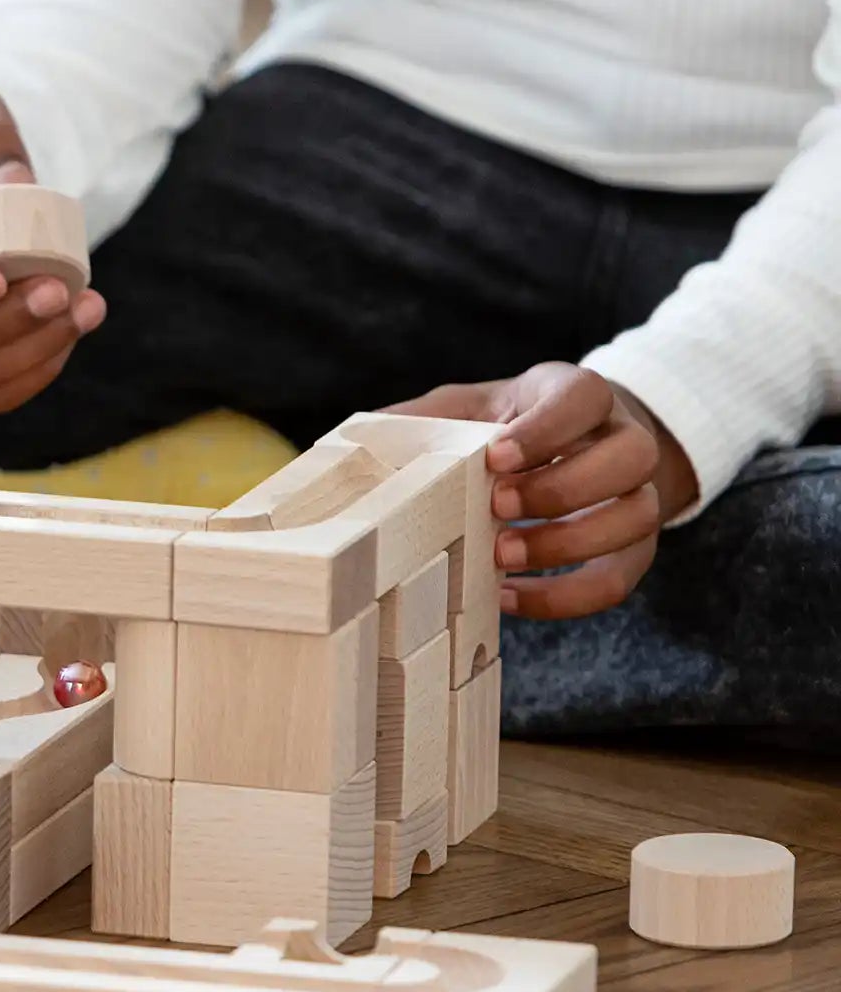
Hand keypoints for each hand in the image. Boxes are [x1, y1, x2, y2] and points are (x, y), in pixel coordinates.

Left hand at [389, 362, 697, 618]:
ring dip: (569, 544)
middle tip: (498, 508)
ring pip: (637, 518)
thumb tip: (352, 442)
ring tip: (501, 557)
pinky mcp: (633, 547)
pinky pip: (618, 579)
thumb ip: (422, 420)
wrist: (571, 450)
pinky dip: (565, 597)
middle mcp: (623, 438)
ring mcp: (638, 493)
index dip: (545, 430)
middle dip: (563, 489)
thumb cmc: (505, 428)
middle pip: (632, 456)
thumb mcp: (467, 409)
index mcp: (577, 394)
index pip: (584, 398)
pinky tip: (508, 597)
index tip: (495, 458)